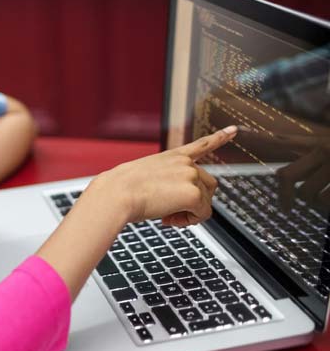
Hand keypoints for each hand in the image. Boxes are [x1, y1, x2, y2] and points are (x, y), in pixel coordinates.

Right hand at [99, 126, 237, 226]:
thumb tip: (173, 202)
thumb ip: (165, 184)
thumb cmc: (121, 190)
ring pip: (205, 202)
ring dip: (190, 212)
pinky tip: (169, 219)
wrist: (116, 194)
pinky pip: (202, 214)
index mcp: (172, 157)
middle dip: (195, 201)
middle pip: (209, 186)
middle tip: (172, 212)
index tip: (234, 129)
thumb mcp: (143, 178)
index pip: (201, 145)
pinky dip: (188, 221)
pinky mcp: (193, 193)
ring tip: (167, 216)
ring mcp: (190, 176)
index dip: (220, 137)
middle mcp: (185, 163)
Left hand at [234, 127, 329, 210]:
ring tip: (324, 193)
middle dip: (285, 195)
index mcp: (315, 144)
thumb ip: (308, 160)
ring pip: (305, 193)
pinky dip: (326, 205)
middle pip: (286, 175)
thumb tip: (283, 175)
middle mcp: (322, 149)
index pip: (281, 141)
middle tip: (285, 207)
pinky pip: (323, 200)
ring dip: (313, 200)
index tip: (237, 130)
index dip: (257, 137)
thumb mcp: (327, 152)